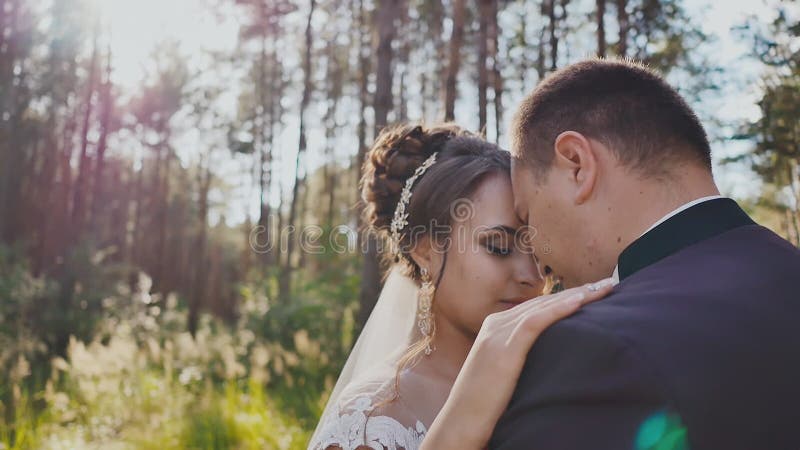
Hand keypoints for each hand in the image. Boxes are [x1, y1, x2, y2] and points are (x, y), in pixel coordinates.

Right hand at [419, 277, 616, 449]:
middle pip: (543, 302)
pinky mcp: (504, 347)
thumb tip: (549, 358)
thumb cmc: (484, 406)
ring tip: (604, 288)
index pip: (536, 306)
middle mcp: (496, 323)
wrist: (461, 421)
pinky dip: (560, 308)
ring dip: (577, 295)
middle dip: (577, 292)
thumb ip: (519, 358)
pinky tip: (581, 301)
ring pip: (544, 306)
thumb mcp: (502, 374)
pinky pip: (537, 321)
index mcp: (494, 327)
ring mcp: (498, 333)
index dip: (566, 298)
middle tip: (606, 284)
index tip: (593, 294)